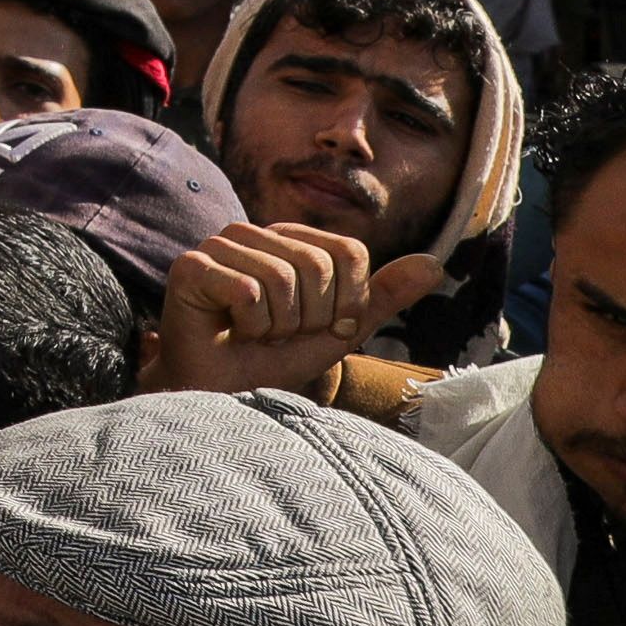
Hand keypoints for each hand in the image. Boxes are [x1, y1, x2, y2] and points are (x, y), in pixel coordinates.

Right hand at [157, 222, 445, 394]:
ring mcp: (217, 246)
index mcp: (290, 238)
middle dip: (311, 316)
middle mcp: (252, 232)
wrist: (224, 393)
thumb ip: (383, 296)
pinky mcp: (191, 267)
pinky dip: (251, 326)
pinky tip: (233, 331)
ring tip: (256, 334)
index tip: (320, 327)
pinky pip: (247, 291)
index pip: (349, 253)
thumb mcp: (340, 330)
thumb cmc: (276, 358)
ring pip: (281, 279)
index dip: (346, 301)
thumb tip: (435, 264)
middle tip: (281, 334)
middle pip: (317, 265)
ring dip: (278, 325)